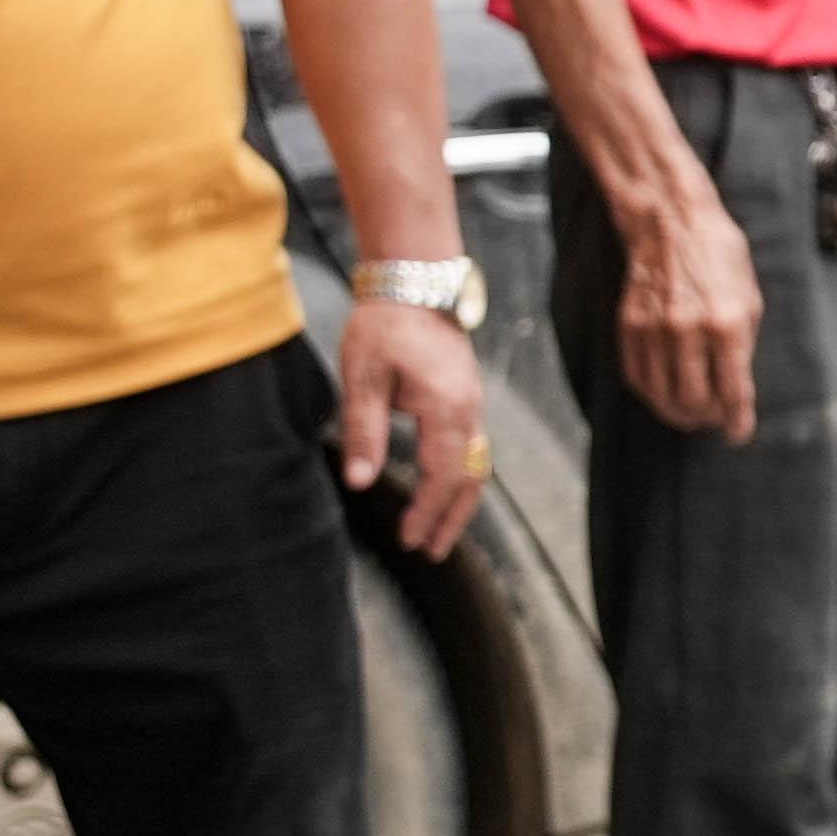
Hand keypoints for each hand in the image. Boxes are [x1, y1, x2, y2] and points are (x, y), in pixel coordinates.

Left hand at [339, 290, 493, 560]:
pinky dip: (461, 477)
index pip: (443, 476)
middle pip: (471, 478)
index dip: (427, 512)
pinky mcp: (466, 397)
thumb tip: (359, 481)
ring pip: (477, 464)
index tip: (410, 541)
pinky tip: (443, 487)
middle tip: (432, 552)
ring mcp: (472, 404)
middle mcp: (469, 411)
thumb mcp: (363, 379)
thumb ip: (363, 432)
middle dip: (452, 519)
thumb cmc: (384, 326)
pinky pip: (472, 447)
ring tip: (442, 531)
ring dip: (459, 501)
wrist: (414, 283)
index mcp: (446, 410)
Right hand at [616, 181, 765, 441]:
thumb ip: (742, 348)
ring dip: (679, 414)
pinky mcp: (628, 328)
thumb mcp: (749, 301)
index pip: (732, 392)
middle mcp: (689, 332)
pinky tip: (664, 394)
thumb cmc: (720, 260)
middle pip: (694, 402)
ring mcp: (654, 331)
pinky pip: (637, 378)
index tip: (738, 434)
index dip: (737, 421)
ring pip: (662, 396)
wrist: (671, 225)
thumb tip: (736, 391)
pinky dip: (651, 394)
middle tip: (715, 421)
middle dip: (708, 420)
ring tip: (692, 415)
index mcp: (728, 325)